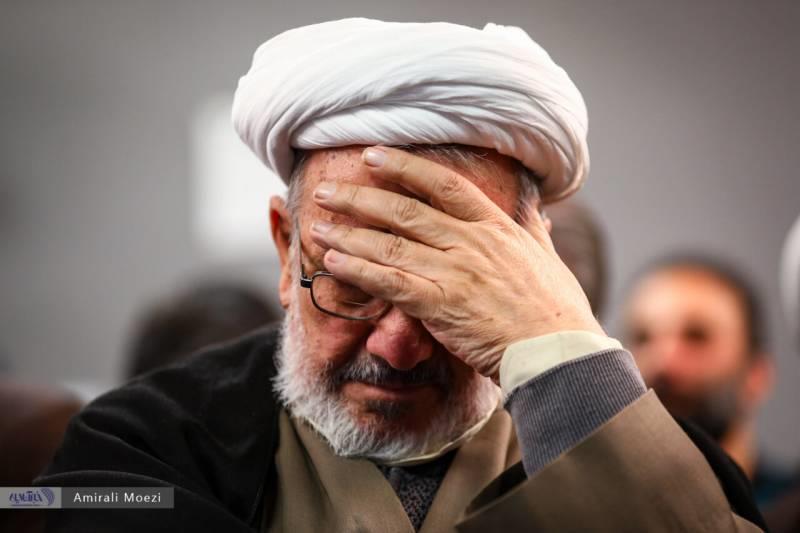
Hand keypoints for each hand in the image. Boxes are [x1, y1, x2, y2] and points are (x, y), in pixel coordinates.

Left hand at [309, 146, 603, 380]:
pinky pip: (389, 282)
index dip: (404, 167)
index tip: (374, 156)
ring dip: (349, 233)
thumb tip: (534, 211)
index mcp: (495, 226)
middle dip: (360, 198)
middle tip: (328, 192)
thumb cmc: (556, 309)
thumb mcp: (547, 258)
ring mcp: (454, 272)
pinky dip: (358, 270)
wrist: (558, 353)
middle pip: (404, 210)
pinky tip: (333, 262)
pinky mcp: (440, 305)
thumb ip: (532, 232)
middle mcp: (470, 241)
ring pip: (390, 243)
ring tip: (318, 225)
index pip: (443, 184)